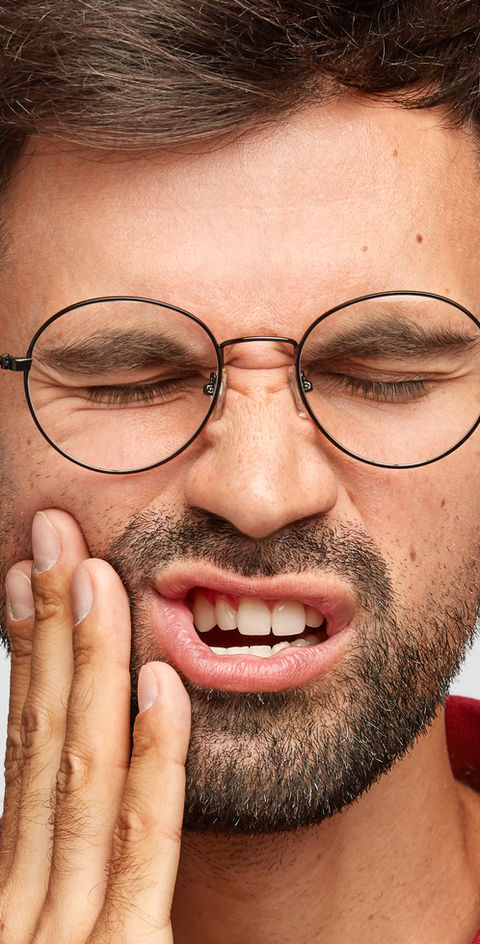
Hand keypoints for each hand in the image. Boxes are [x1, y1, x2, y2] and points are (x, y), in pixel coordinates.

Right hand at [0, 509, 190, 941]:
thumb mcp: (48, 943)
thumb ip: (58, 879)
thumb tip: (63, 784)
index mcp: (10, 892)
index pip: (21, 747)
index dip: (26, 656)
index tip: (26, 580)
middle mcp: (24, 903)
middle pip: (42, 737)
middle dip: (46, 628)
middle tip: (54, 538)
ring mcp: (66, 936)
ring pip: (81, 770)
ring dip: (91, 665)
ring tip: (95, 578)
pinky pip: (141, 846)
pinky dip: (152, 759)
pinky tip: (164, 686)